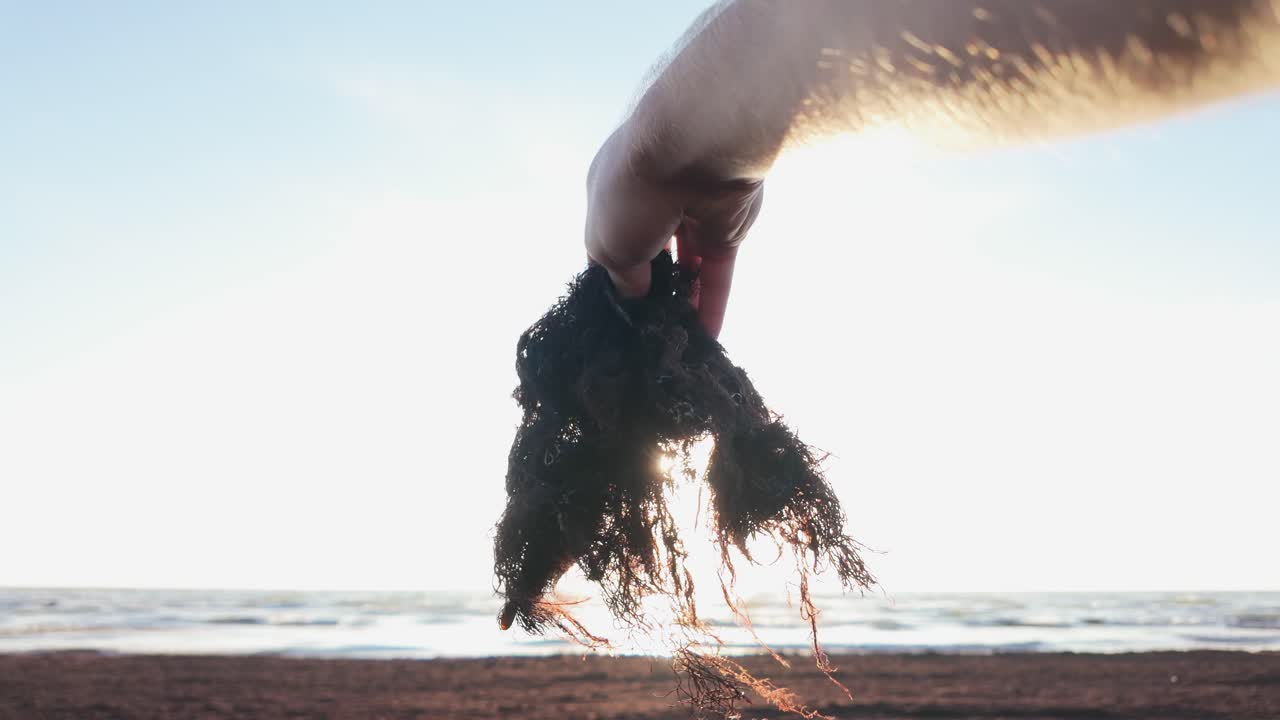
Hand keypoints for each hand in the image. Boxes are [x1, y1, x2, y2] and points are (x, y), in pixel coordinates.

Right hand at [585, 122, 763, 338]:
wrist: (695, 151)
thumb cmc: (632, 191)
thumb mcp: (606, 244)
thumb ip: (622, 279)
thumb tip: (637, 300)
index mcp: (611, 196)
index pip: (608, 245)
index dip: (610, 280)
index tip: (614, 317)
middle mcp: (651, 204)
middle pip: (650, 258)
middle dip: (649, 293)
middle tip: (646, 335)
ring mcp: (691, 216)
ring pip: (686, 269)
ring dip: (683, 304)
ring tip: (675, 343)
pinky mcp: (727, 229)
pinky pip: (717, 274)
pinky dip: (713, 304)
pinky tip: (707, 339)